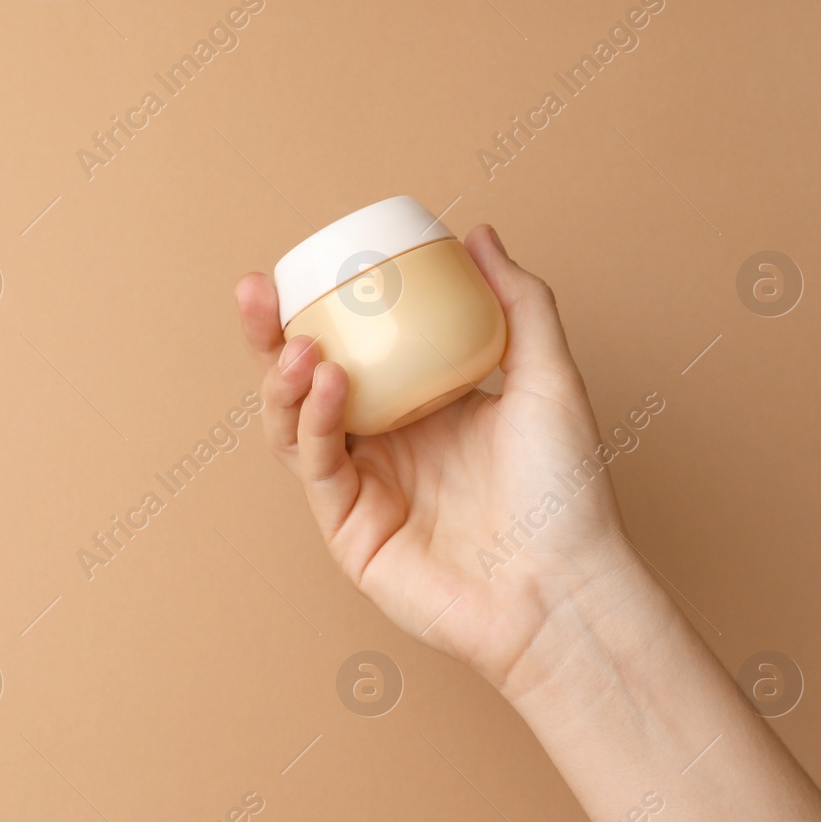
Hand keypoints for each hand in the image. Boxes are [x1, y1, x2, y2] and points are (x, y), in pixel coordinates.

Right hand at [236, 225, 644, 694]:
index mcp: (423, 406)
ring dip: (285, 381)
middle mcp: (386, 444)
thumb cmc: (565, 495)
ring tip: (300, 347)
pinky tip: (329, 383)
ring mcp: (363, 488)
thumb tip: (479, 234)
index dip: (322, 308)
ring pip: (295, 424)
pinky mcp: (348, 530)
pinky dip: (316, 421)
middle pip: (306, 381)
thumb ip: (518, 304)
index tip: (309, 262)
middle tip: (255, 294)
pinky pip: (319, 465)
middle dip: (271, 337)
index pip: (357, 346)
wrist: (563, 587)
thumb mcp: (549, 379)